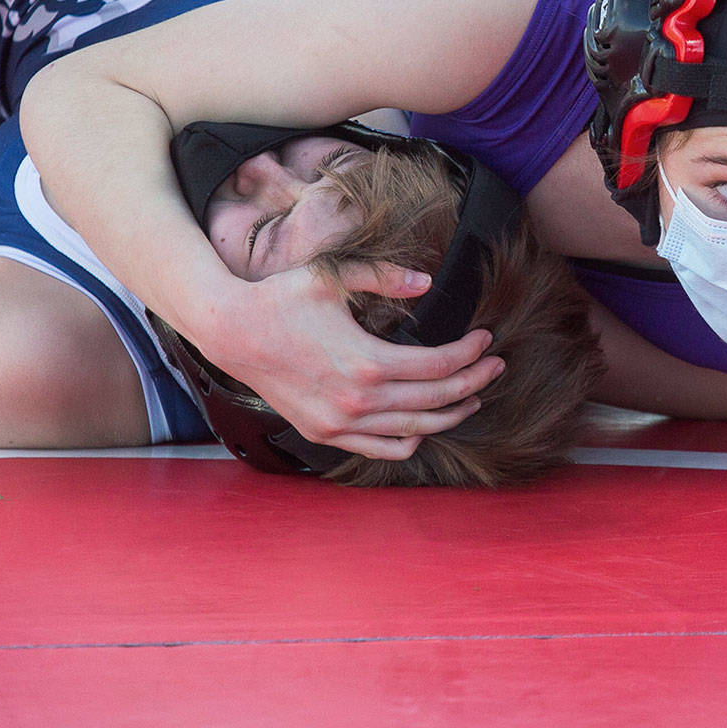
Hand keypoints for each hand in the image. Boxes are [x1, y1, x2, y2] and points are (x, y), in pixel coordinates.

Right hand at [185, 261, 504, 460]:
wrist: (231, 332)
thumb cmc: (283, 298)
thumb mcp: (334, 277)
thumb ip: (385, 277)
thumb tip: (427, 281)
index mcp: (367, 362)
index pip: (439, 367)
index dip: (470, 353)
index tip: (487, 338)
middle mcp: (358, 402)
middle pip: (436, 401)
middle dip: (473, 383)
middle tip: (495, 367)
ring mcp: (341, 424)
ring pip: (414, 432)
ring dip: (449, 416)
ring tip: (472, 397)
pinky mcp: (325, 434)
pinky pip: (381, 450)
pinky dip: (409, 440)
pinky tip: (424, 423)